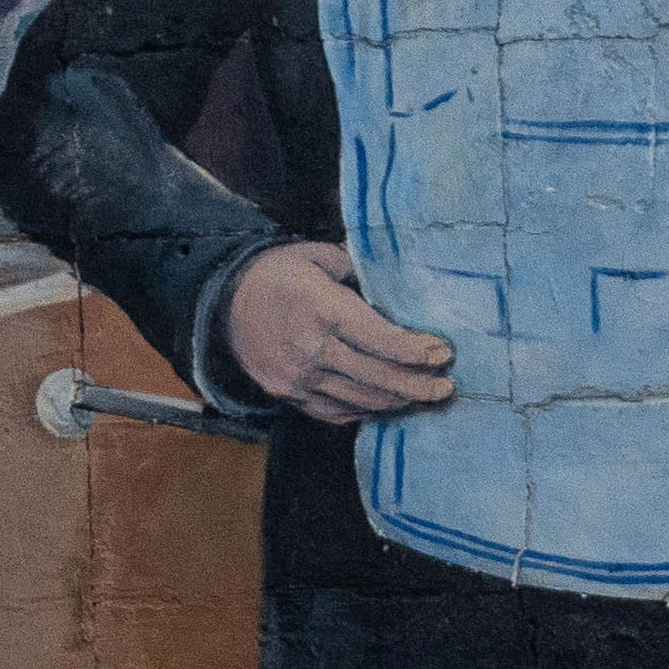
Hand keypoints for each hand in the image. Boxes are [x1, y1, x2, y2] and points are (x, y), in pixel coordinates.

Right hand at [224, 241, 456, 423]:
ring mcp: (299, 379)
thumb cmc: (276, 274)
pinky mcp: (290, 397)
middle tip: (445, 388)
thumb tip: (397, 282)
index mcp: (321, 309)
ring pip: (361, 400)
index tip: (443, 354)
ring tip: (424, 397)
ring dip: (398, 401)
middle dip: (419, 386)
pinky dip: (366, 410)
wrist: (223, 305)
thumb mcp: (316, 256)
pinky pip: (337, 412)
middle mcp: (311, 350)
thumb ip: (358, 270)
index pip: (380, 339)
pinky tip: (387, 404)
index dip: (416, 352)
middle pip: (378, 378)